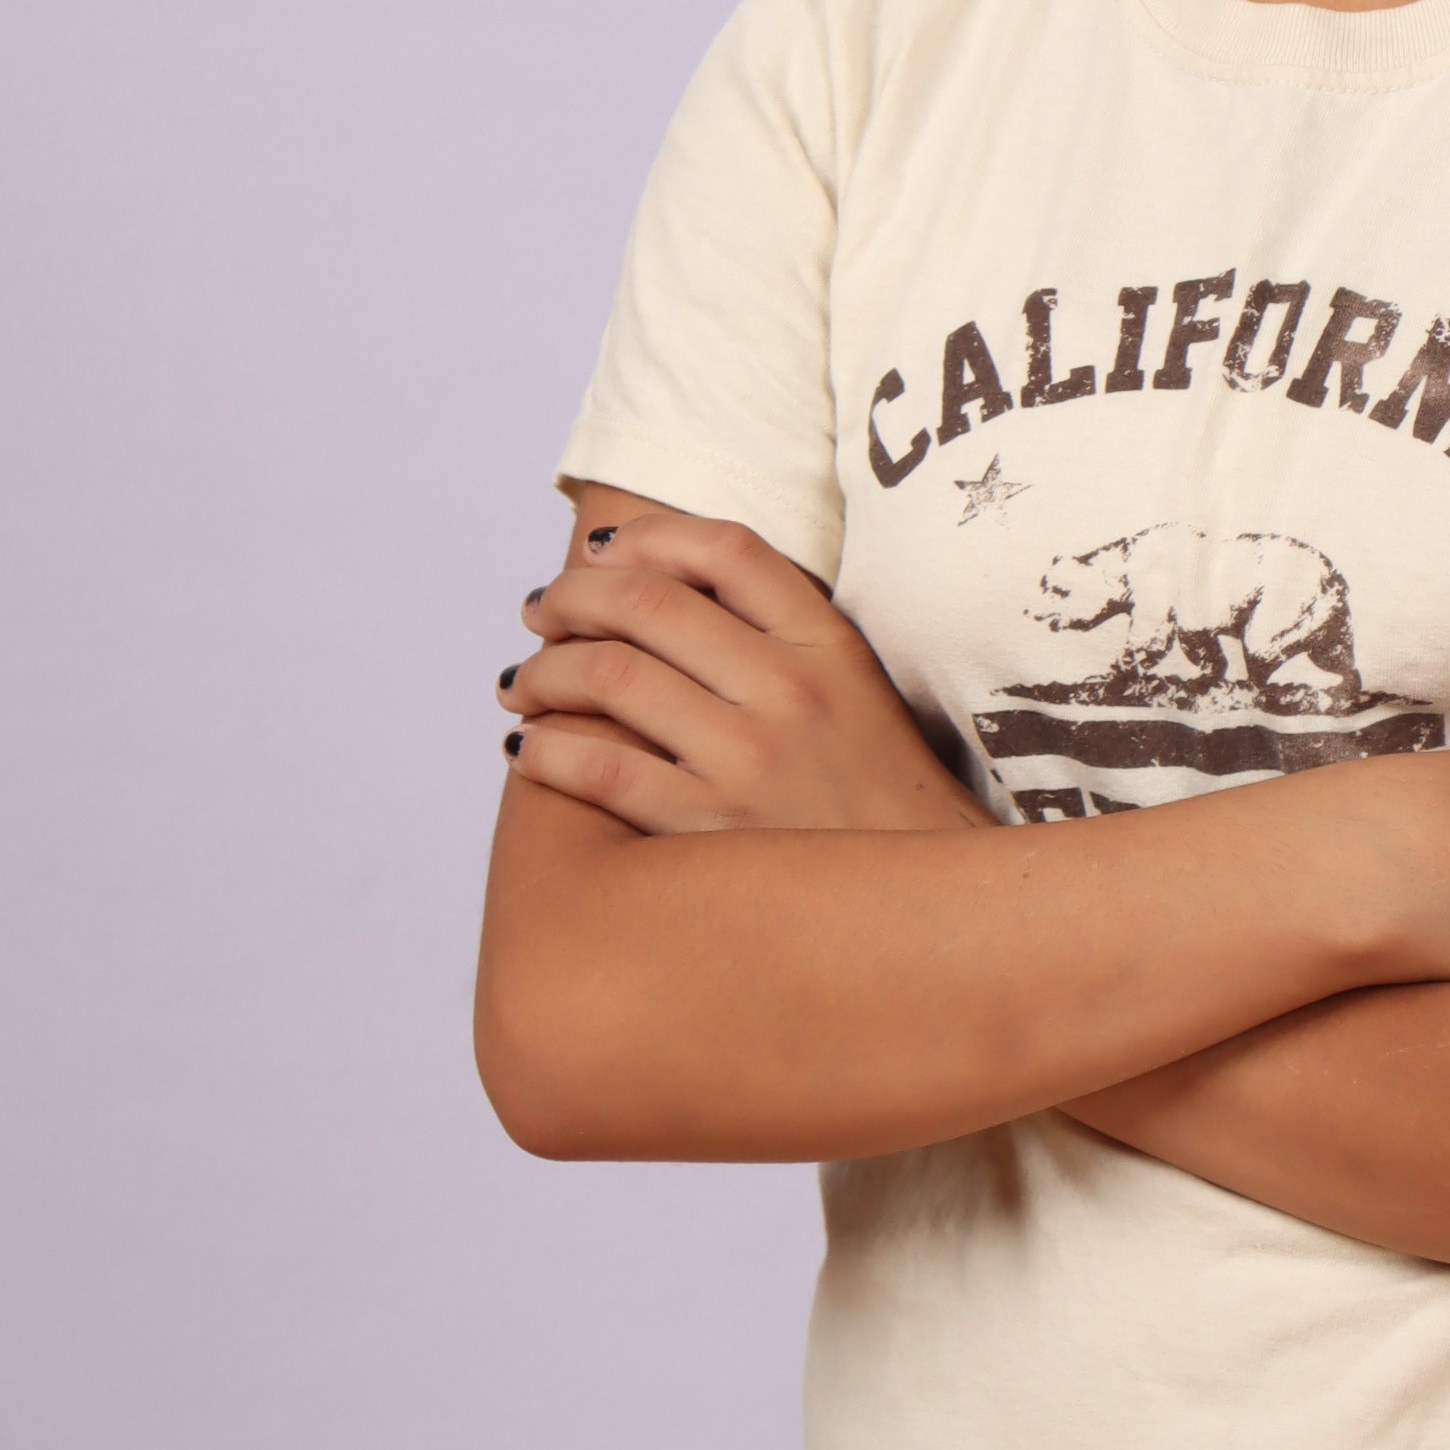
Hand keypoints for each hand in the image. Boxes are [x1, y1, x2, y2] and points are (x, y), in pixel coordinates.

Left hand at [501, 508, 983, 839]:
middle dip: (570, 597)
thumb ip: (784, 639)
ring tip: (521, 682)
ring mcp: (750, 760)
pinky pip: (601, 770)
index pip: (725, 551)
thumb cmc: (879, 803)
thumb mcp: (859, 695)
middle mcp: (791, 691)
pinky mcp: (712, 830)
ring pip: (610, 676)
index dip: (646, 537)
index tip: (598, 550)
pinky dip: (548, 751)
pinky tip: (529, 750)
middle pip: (649, 604)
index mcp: (831, 646)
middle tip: (538, 611)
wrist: (928, 913)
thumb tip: (666, 596)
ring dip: (544, 670)